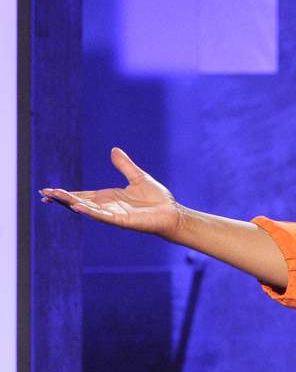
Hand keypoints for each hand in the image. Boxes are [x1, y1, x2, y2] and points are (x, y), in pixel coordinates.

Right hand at [40, 147, 182, 237]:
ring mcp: (114, 215)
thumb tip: (114, 150)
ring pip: (88, 209)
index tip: (49, 190)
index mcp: (109, 198)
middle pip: (80, 202)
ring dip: (73, 203)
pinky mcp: (123, 221)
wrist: (173, 213)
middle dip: (63, 198)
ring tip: (56, 197)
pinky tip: (78, 207)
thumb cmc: (157, 200)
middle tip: (45, 194)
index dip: (66, 194)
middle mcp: (108, 207)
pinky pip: (104, 216)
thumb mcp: (138, 178)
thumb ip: (125, 166)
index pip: (82, 195)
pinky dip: (91, 212)